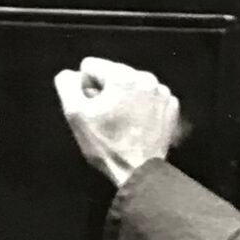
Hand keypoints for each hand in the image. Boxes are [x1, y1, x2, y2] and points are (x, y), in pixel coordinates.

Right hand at [53, 57, 180, 188]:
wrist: (139, 172)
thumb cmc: (106, 145)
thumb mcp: (75, 114)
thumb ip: (67, 85)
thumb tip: (71, 74)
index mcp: (122, 75)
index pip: (90, 66)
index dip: (85, 87)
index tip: (92, 109)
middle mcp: (145, 77)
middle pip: (113, 74)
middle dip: (107, 91)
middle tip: (107, 118)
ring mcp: (162, 91)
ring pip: (132, 85)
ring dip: (125, 98)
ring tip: (122, 123)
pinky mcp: (171, 106)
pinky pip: (149, 97)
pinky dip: (142, 107)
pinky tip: (137, 125)